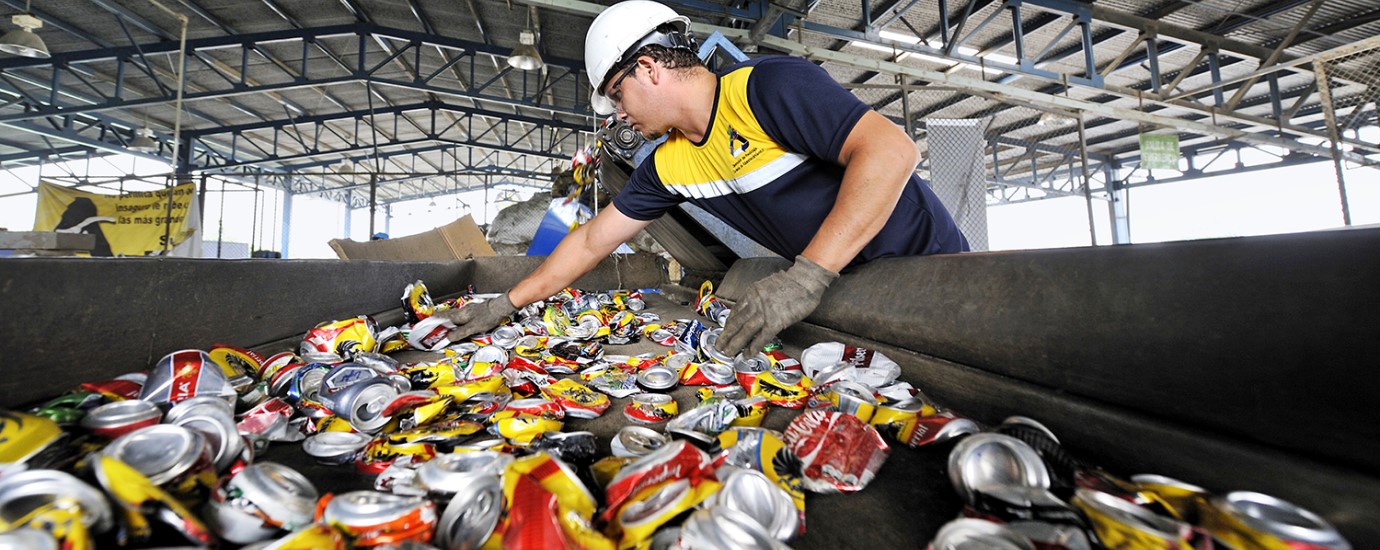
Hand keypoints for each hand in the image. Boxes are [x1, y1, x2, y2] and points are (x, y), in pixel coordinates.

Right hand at [439, 293, 517, 340]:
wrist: (500, 308)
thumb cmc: (488, 316)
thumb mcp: (473, 328)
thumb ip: (461, 333)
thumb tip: (449, 337)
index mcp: (460, 314)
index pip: (444, 317)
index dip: (435, 320)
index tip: (428, 322)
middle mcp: (463, 311)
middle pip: (448, 316)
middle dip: (441, 321)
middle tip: (435, 326)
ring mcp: (468, 310)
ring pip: (455, 316)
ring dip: (449, 321)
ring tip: (445, 327)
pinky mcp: (474, 311)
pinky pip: (462, 317)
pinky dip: (457, 321)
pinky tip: (460, 325)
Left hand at [719, 256, 838, 356]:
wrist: (805, 280)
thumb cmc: (791, 282)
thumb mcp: (767, 285)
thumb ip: (759, 297)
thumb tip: (755, 308)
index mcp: (752, 293)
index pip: (735, 311)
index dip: (728, 323)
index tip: (725, 331)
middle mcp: (754, 303)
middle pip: (735, 322)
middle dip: (725, 336)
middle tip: (718, 346)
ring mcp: (764, 313)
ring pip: (744, 332)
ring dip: (735, 344)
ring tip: (728, 352)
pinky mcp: (775, 322)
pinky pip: (761, 338)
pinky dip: (753, 347)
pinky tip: (748, 354)